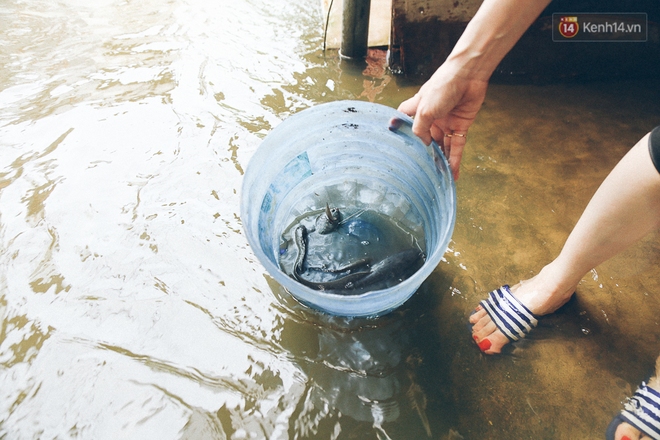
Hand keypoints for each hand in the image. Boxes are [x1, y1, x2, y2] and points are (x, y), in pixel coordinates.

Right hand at [398, 63, 487, 179]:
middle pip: (426, 140)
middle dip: (425, 155)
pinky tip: (453, 173)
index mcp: (417, 110)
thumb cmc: (442, 86)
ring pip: (442, 146)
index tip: (397, 147)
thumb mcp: (424, 110)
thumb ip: (420, 129)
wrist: (468, 76)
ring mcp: (446, 122)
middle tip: (421, 172)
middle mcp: (430, 118)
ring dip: (441, 161)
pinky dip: (455, 159)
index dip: (400, 132)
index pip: (404, 122)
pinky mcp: (461, 125)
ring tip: (438, 178)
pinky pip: (457, 146)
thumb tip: (423, 144)